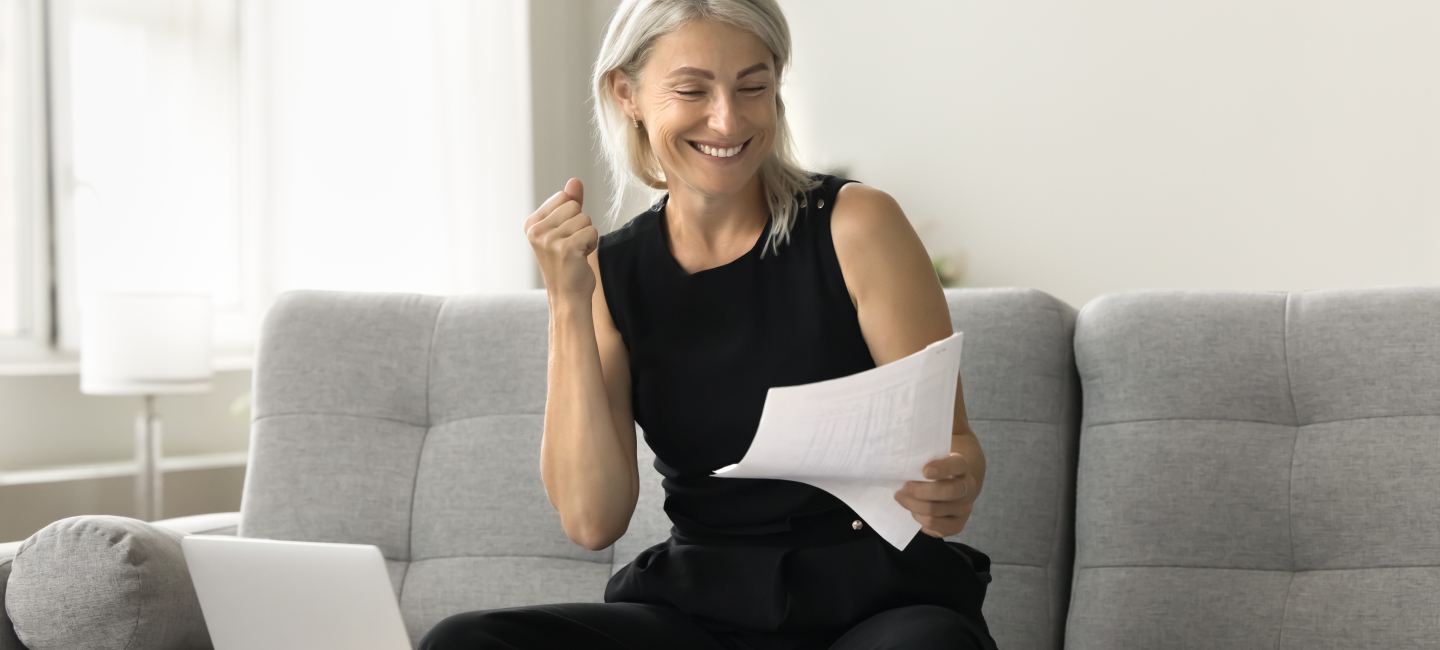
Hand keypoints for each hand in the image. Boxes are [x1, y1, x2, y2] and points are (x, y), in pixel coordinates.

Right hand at [524, 178, 598, 302]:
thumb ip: (570, 204)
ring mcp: (549, 240)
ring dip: (587, 236)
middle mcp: (536, 231)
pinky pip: (591, 232)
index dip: (573, 215)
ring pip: (585, 219)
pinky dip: (592, 244)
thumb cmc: (567, 263)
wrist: (568, 296)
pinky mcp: (565, 249)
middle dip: (581, 225)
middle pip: (574, 207)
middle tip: (572, 246)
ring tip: (576, 253)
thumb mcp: (565, 229)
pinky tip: (581, 258)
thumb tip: (575, 180)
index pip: (563, 197)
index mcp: (532, 224)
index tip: (565, 235)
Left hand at [894, 452, 976, 537]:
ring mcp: (965, 509)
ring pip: (934, 512)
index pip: (957, 465)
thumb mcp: (935, 460)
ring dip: (913, 506)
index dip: (942, 468)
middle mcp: (968, 488)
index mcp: (962, 466)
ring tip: (902, 498)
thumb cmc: (938, 470)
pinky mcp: (958, 525)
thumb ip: (923, 459)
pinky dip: (919, 518)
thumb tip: (900, 464)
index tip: (925, 471)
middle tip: (903, 488)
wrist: (956, 487)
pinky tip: (913, 511)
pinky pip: (933, 525)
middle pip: (947, 492)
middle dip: (919, 491)